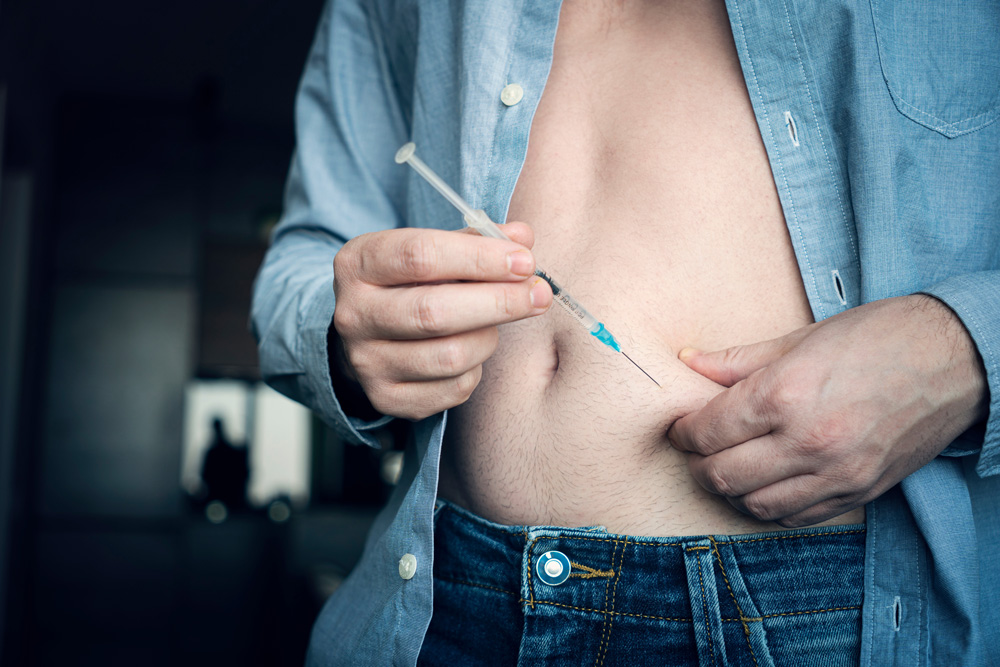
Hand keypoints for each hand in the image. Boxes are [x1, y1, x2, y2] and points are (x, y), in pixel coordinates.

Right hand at [331, 223, 551, 420]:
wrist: (367, 334)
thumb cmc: (410, 282)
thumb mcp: (431, 249)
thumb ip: (475, 240)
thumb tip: (522, 240)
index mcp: (359, 263)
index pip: (420, 256)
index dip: (480, 258)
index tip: (524, 260)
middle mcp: (354, 314)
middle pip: (435, 312)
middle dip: (499, 302)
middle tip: (539, 294)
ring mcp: (367, 362)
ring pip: (450, 356)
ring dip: (489, 337)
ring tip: (498, 322)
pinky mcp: (387, 399)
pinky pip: (453, 389)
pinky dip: (477, 369)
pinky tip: (474, 350)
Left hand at [666, 295, 987, 526]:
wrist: (953, 360)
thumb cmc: (876, 338)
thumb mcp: (799, 338)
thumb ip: (737, 360)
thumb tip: (689, 362)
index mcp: (785, 394)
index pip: (708, 431)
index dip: (684, 431)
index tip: (682, 426)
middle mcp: (807, 440)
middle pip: (722, 475)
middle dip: (698, 464)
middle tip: (696, 449)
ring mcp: (836, 473)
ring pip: (755, 505)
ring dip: (730, 491)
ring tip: (727, 467)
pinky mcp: (859, 492)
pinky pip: (797, 518)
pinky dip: (771, 507)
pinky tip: (765, 485)